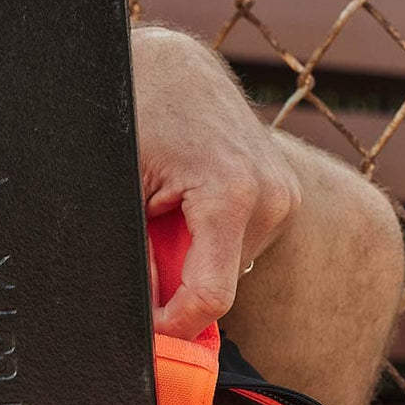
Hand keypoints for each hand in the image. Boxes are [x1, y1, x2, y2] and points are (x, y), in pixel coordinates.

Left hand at [131, 26, 300, 339]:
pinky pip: (235, 247)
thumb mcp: (122, 191)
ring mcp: (281, 196)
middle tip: (139, 252)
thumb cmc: (137, 116)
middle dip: (173, 290)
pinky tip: (179, 210)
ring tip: (158, 215)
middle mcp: (271, 197)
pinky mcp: (279, 196)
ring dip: (187, 264)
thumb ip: (136, 259)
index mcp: (233, 194)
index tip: (143, 336)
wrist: (170, 67)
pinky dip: (202, 246)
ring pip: (226, 270)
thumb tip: (142, 320)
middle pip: (218, 287)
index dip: (170, 328)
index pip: (210, 300)